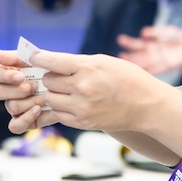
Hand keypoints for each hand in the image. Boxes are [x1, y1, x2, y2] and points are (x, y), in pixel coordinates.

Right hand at [0, 48, 66, 133]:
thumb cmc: (53, 69)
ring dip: (28, 101)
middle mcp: (8, 90)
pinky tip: (38, 110)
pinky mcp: (23, 121)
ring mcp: (15, 106)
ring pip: (10, 107)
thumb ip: (15, 56)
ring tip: (44, 97)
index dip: (4, 76)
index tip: (20, 76)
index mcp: (8, 72)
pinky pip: (15, 126)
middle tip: (34, 86)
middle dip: (17, 90)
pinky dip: (25, 118)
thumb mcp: (37, 59)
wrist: (74, 87)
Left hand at [27, 50, 172, 132]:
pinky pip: (58, 114)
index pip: (52, 62)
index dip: (39, 58)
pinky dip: (60, 107)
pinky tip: (70, 101)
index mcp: (88, 69)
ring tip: (65, 89)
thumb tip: (51, 61)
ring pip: (50, 99)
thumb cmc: (127, 78)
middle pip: (48, 81)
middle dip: (50, 77)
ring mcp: (82, 108)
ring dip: (53, 93)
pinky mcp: (83, 123)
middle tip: (58, 75)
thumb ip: (76, 62)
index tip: (34, 57)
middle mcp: (83, 89)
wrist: (148, 106)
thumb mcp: (103, 61)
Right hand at [117, 25, 181, 77]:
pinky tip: (143, 73)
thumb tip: (142, 33)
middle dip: (129, 56)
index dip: (129, 43)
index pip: (137, 45)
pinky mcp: (168, 66)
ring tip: (127, 62)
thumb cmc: (179, 40)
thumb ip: (156, 32)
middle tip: (119, 56)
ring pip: (145, 63)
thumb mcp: (169, 31)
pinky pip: (156, 70)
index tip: (120, 40)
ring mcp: (160, 61)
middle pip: (139, 56)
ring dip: (137, 64)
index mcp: (151, 46)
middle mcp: (153, 54)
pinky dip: (149, 72)